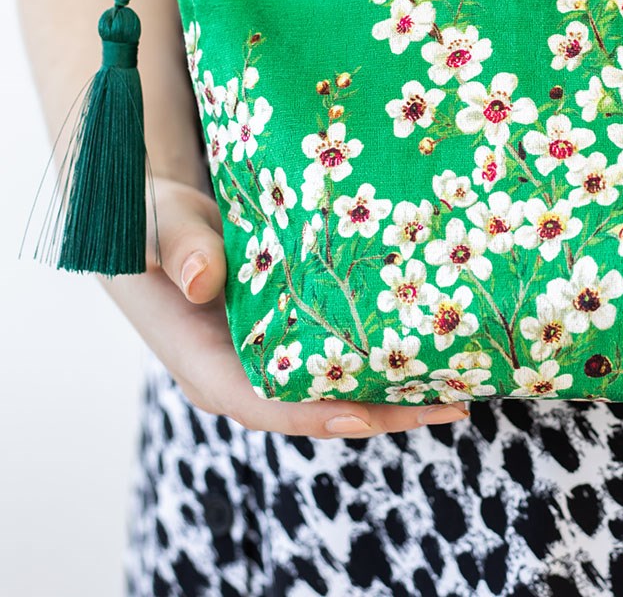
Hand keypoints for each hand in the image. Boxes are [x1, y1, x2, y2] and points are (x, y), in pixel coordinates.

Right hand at [100, 175, 469, 438]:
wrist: (154, 216)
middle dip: (387, 408)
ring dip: (397, 383)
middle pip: (321, 405)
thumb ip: (177, 248)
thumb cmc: (149, 224)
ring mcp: (271, 356)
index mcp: (207, 365)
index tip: (374, 415)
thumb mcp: (155, 227)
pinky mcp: (291, 332)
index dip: (320, 415)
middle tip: (454, 401)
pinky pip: (340, 351)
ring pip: (338, 383)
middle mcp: (245, 372)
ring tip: (462, 378)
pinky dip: (382, 350)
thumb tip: (202, 278)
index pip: (267, 404)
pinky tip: (429, 339)